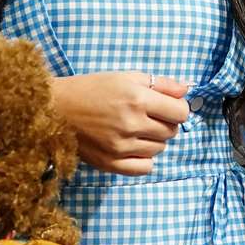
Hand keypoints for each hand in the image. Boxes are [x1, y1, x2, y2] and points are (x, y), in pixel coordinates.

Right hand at [50, 71, 189, 176]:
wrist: (56, 108)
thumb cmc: (92, 88)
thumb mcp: (127, 77)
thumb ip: (161, 84)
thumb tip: (187, 90)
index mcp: (137, 99)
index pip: (181, 112)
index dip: (177, 108)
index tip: (167, 106)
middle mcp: (131, 124)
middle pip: (172, 131)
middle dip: (165, 123)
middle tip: (147, 116)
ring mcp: (121, 147)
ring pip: (159, 149)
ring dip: (153, 139)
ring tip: (134, 129)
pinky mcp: (111, 163)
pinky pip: (145, 168)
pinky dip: (144, 159)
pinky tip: (132, 146)